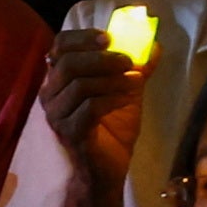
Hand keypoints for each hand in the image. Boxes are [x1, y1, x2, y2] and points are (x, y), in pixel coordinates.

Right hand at [37, 28, 147, 179]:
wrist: (108, 169)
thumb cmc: (112, 129)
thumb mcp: (127, 92)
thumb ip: (136, 68)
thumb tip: (155, 46)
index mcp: (60, 78)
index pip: (60, 46)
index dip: (83, 37)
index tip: (109, 37)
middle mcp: (50, 94)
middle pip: (69, 63)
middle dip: (102, 58)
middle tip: (128, 61)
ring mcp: (57, 115)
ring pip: (80, 85)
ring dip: (112, 79)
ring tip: (135, 81)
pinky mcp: (69, 132)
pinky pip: (90, 107)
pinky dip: (113, 99)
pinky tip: (129, 99)